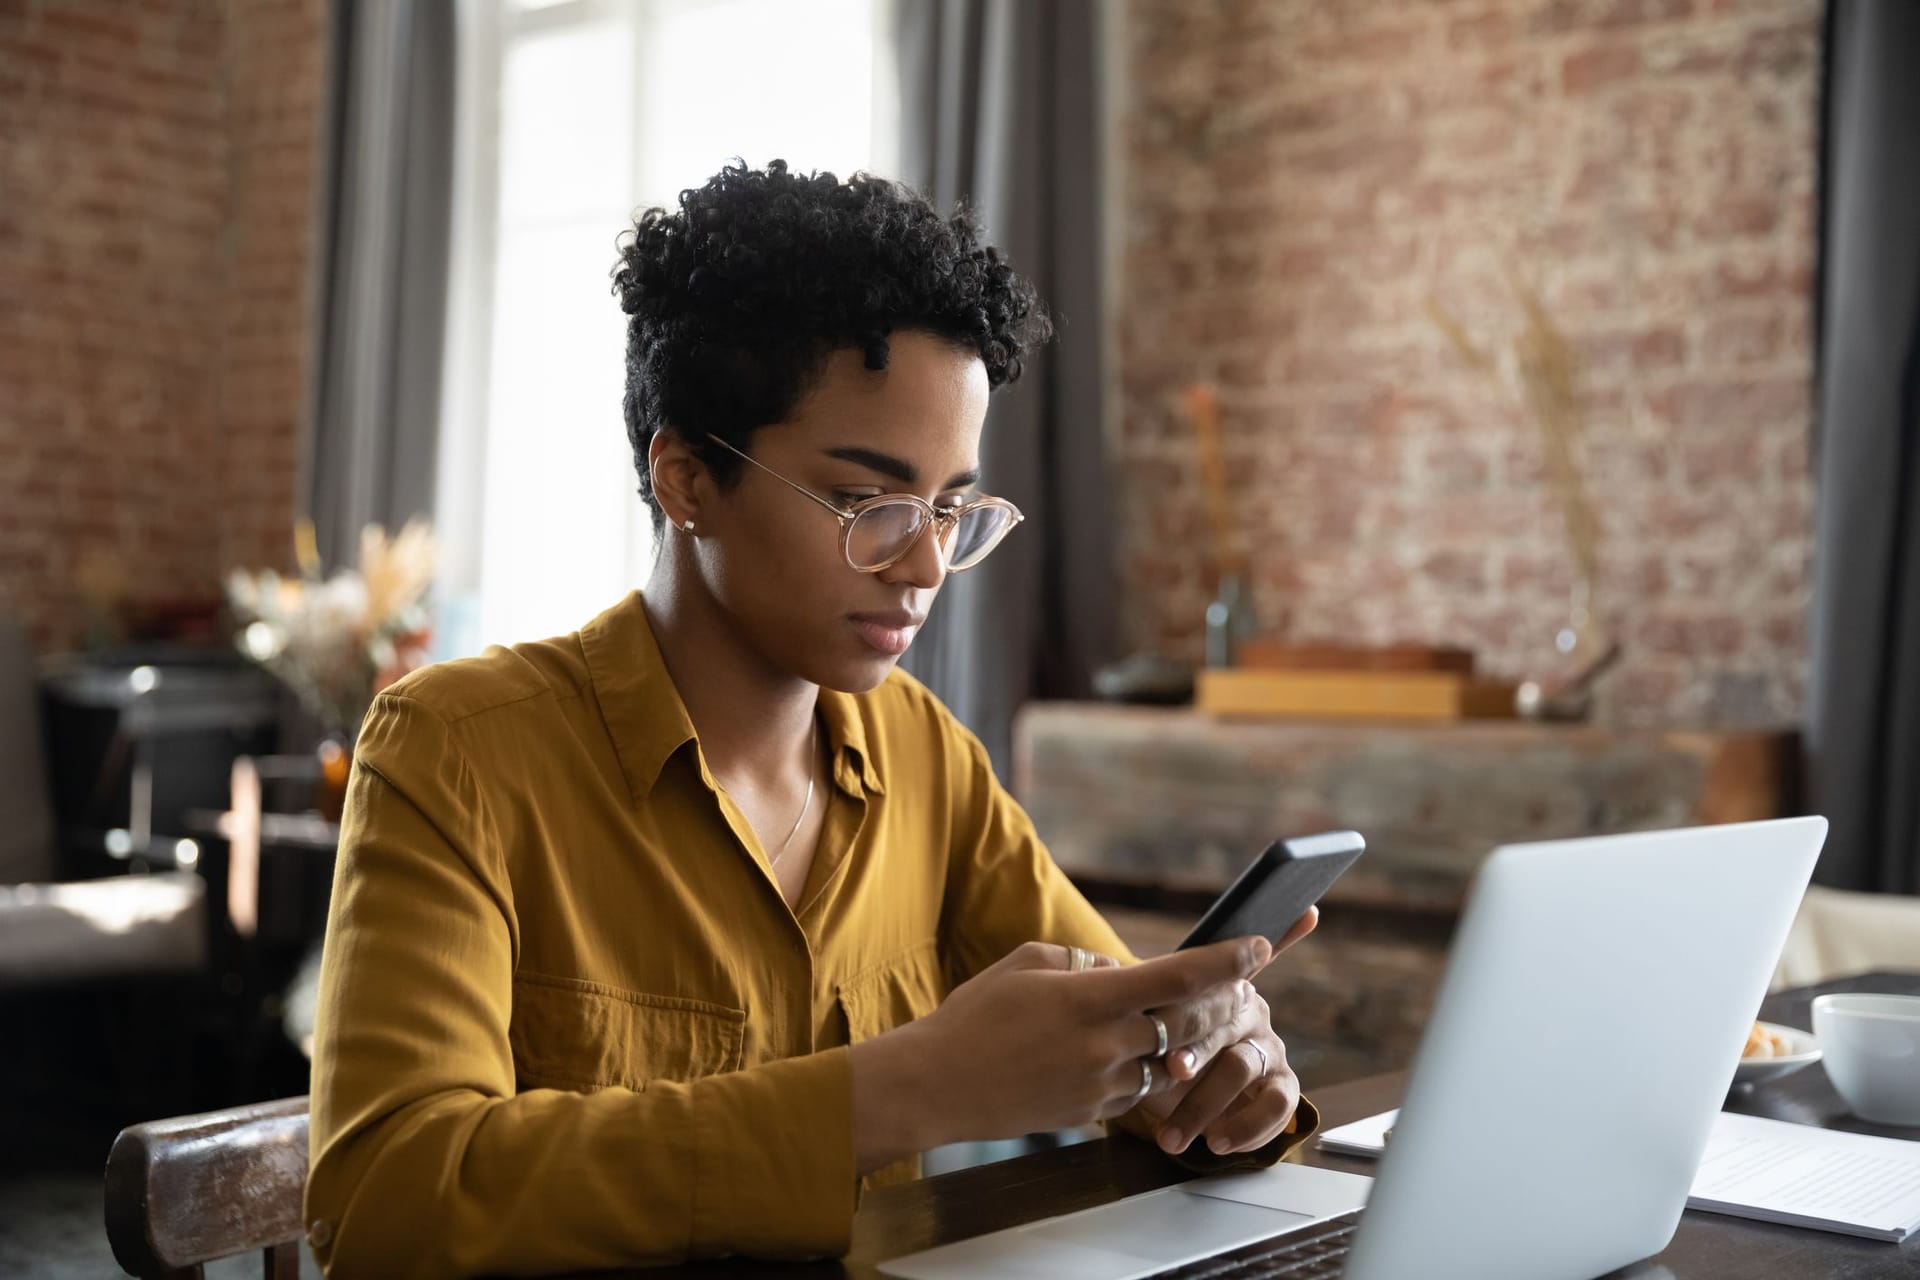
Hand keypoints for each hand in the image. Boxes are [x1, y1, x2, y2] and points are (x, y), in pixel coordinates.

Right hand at [858, 935, 1270, 1160]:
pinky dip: (1130, 1069)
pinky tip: (1089, 1056)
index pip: (1178, 977)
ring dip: (1159, 1041)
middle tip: (1219, 984)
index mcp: (1090, 997)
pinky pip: (1133, 1089)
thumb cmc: (977, 1015)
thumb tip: (1124, 972)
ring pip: (1161, 1060)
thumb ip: (1085, 961)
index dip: (1227, 961)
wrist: (937, 1084)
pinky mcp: (1093, 1115)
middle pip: (1184, 1024)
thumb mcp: (1027, 961)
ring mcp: (1101, 1085)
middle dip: (1206, 1004)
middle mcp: (1105, 1044)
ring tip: (1119, 1023)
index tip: (1261, 945)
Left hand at [1140, 907, 1318, 1155]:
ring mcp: (1268, 1047)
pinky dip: (1250, 1127)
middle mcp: (1250, 1009)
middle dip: (1195, 1046)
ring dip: (1206, 1100)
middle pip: (1225, 1020)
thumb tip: (1098, 966)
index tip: (1264, 940)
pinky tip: (1217, 1143)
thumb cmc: (1143, 1041)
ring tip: (1174, 1132)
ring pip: (1242, 1067)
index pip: (1243, 956)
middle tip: (1170, 1068)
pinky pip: (1279, 1104)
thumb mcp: (1128, 1010)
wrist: (1157, 1093)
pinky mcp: (1280, 1087)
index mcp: (1219, 982)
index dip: (1260, 943)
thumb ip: (1122, 986)